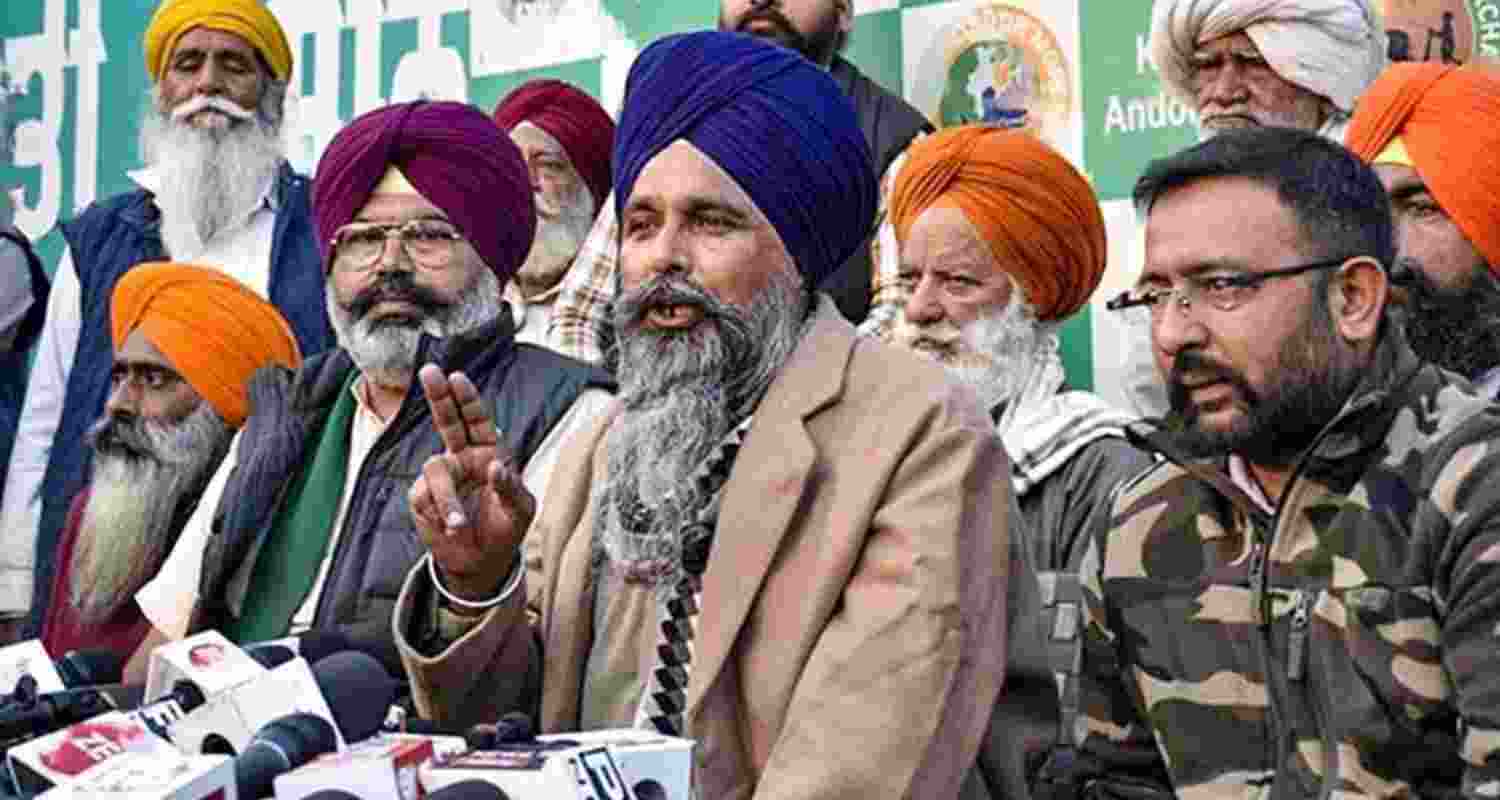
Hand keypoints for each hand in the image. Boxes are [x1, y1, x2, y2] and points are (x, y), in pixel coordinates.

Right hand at [409, 364, 534, 600]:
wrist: (481, 562)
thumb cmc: (506, 528)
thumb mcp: (520, 510)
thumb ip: (511, 487)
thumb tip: (495, 466)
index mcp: (488, 452)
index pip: (477, 419)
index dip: (467, 399)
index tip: (457, 377)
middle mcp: (462, 457)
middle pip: (447, 420)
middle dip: (438, 396)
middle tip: (429, 372)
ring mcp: (441, 476)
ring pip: (434, 470)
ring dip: (447, 499)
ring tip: (460, 526)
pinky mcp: (422, 498)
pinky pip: (424, 497)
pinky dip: (440, 515)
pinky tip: (452, 529)